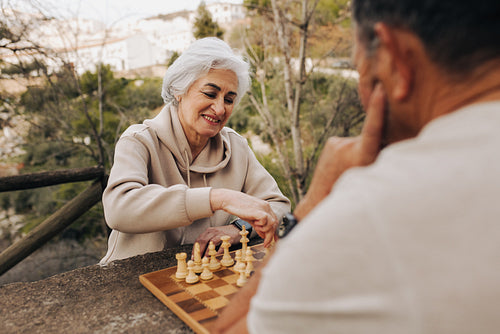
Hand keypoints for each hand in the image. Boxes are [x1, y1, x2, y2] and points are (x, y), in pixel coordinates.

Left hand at [193, 224, 240, 257]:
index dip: (195, 248)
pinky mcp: (228, 238)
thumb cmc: (223, 234)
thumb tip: (200, 253)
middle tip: (198, 259)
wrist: (236, 229)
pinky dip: (218, 251)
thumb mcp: (214, 235)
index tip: (193, 257)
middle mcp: (213, 231)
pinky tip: (215, 256)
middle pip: (203, 240)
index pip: (199, 239)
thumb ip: (207, 242)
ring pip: (212, 242)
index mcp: (209, 231)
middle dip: (199, 251)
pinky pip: (222, 245)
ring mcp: (221, 234)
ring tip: (205, 258)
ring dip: (207, 251)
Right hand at [210, 189, 277, 246]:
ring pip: (272, 223)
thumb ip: (258, 226)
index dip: (274, 231)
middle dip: (271, 235)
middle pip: (275, 223)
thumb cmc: (238, 208)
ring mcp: (263, 208)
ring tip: (256, 228)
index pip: (274, 221)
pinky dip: (261, 225)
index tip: (272, 240)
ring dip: (265, 229)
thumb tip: (263, 235)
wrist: (230, 200)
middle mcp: (266, 207)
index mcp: (265, 207)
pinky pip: (265, 221)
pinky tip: (254, 223)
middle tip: (266, 243)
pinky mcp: (259, 211)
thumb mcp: (250, 218)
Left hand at [294, 83, 386, 219]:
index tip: (380, 90)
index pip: (372, 127)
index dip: (377, 108)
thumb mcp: (370, 176)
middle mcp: (348, 146)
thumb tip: (384, 137)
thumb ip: (378, 156)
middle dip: (373, 145)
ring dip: (359, 149)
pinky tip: (342, 164)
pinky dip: (350, 150)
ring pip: (359, 140)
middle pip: (371, 137)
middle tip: (364, 165)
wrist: (320, 199)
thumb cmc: (350, 190)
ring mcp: (337, 143)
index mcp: (360, 156)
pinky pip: (348, 142)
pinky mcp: (332, 142)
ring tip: (350, 168)